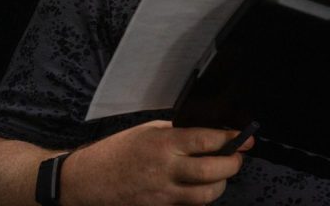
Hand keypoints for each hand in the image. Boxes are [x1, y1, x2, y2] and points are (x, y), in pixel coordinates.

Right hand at [61, 120, 251, 205]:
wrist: (84, 181)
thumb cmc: (116, 151)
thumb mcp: (148, 130)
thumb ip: (178, 133)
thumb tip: (209, 134)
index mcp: (164, 144)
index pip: (208, 141)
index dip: (232, 139)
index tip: (245, 138)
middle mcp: (166, 170)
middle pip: (213, 172)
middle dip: (232, 164)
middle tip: (236, 157)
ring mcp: (162, 194)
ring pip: (206, 195)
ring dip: (219, 184)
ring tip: (219, 174)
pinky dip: (200, 198)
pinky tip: (199, 188)